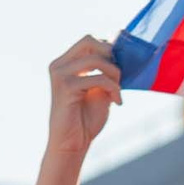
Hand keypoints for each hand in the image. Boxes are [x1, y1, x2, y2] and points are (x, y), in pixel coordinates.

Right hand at [35, 36, 123, 184]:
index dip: (109, 48)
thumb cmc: (85, 119)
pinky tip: (117, 102)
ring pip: (96, 59)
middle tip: (119, 75)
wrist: (73, 143)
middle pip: (89, 40)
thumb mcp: (100, 90)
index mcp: (65, 64)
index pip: (89, 41)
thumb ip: (106, 72)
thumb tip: (124, 56)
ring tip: (117, 93)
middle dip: (110, 55)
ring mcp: (60, 74)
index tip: (121, 67)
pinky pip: (98, 78)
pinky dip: (113, 88)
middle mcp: (59, 65)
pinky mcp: (66, 86)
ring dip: (114, 75)